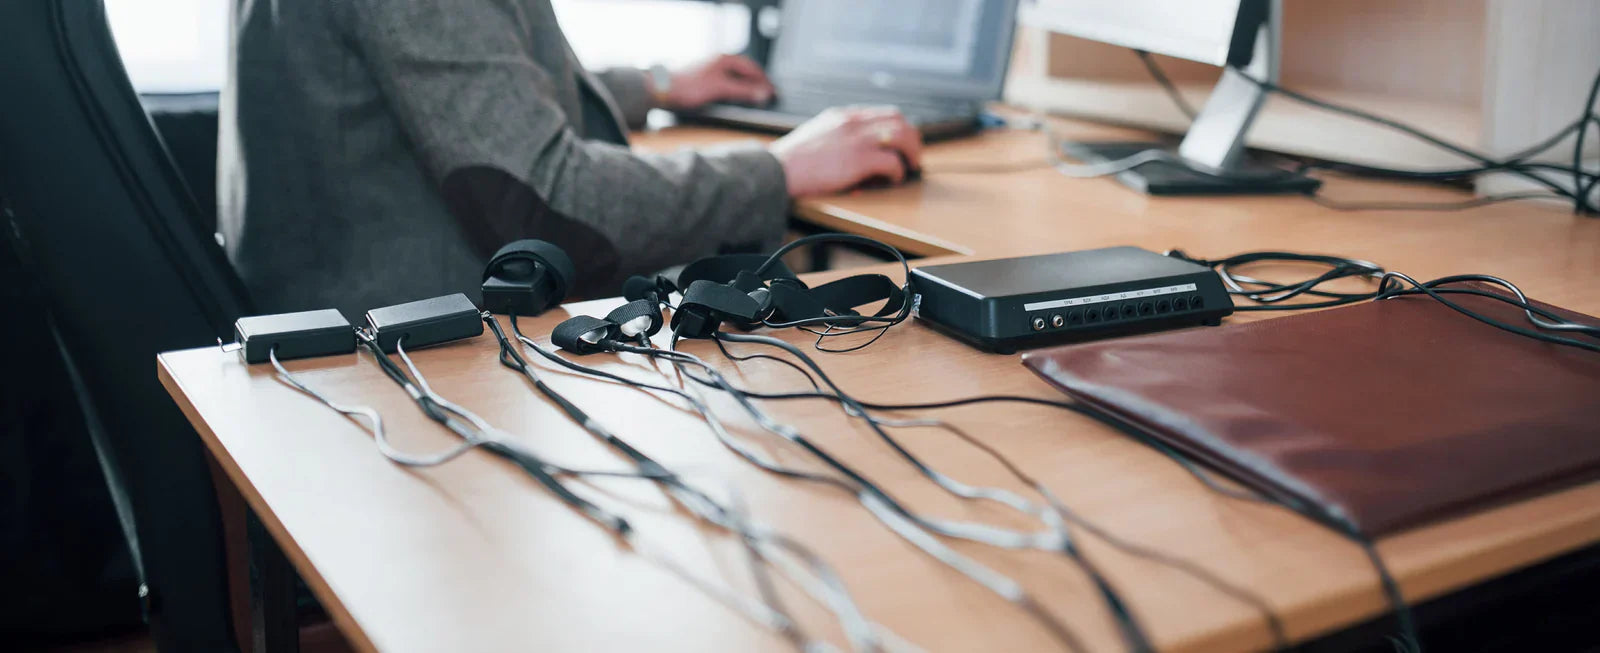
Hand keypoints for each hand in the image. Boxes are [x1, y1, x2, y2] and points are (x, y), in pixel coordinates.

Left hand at [659, 54, 773, 109]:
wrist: (662, 90)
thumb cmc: (688, 86)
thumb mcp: (720, 89)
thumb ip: (743, 91)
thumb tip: (763, 92)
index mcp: (725, 59)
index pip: (753, 69)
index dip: (764, 82)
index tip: (773, 93)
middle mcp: (719, 62)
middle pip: (745, 73)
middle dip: (757, 84)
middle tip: (766, 97)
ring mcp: (712, 70)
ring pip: (736, 79)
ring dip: (746, 89)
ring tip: (754, 100)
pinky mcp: (705, 80)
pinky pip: (727, 84)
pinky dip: (735, 91)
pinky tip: (735, 100)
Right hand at [768, 107, 923, 196]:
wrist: (777, 169)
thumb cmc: (791, 161)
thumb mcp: (815, 135)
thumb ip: (835, 135)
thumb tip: (850, 151)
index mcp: (842, 116)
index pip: (882, 113)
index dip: (898, 127)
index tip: (901, 141)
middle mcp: (853, 122)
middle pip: (898, 120)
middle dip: (912, 138)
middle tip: (913, 155)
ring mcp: (858, 139)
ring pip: (902, 136)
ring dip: (912, 152)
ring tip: (911, 166)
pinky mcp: (860, 159)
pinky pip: (893, 162)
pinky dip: (898, 172)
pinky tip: (893, 179)